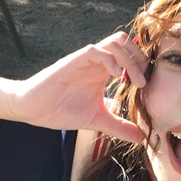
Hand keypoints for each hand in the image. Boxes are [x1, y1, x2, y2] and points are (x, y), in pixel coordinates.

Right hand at [11, 32, 148, 143]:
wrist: (33, 109)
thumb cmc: (61, 110)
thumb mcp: (97, 120)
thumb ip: (119, 126)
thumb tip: (142, 137)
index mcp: (103, 71)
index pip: (129, 55)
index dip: (142, 65)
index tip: (147, 87)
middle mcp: (97, 62)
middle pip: (126, 43)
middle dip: (140, 59)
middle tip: (143, 83)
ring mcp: (85, 60)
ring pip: (115, 42)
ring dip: (129, 59)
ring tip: (134, 82)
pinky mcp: (73, 61)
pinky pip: (96, 50)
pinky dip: (110, 60)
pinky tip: (116, 78)